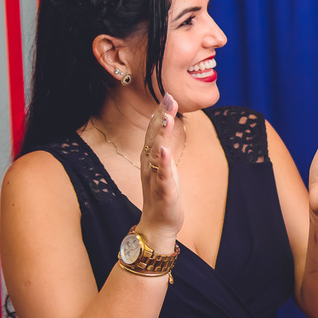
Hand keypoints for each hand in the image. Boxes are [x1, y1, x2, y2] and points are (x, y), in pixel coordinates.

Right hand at [137, 94, 183, 247]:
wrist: (158, 224)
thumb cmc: (161, 192)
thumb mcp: (163, 165)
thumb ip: (162, 145)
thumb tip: (166, 123)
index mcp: (150, 158)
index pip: (155, 131)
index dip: (161, 112)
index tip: (167, 93)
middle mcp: (149, 165)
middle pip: (154, 136)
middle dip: (161, 117)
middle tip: (168, 97)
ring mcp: (155, 178)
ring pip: (157, 153)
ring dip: (161, 135)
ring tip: (167, 118)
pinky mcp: (163, 192)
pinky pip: (163, 176)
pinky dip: (164, 164)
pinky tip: (165, 152)